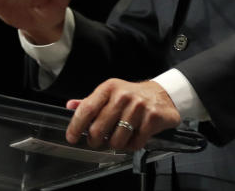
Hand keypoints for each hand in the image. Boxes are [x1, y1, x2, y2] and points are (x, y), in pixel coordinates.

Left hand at [65, 79, 181, 150]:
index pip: (86, 109)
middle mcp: (123, 95)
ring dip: (116, 144)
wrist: (163, 94)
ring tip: (120, 136)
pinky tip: (134, 136)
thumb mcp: (111, 93)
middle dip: (95, 141)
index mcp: (110, 88)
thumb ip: (91, 102)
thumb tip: (70, 105)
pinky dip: (132, 145)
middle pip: (98, 130)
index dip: (76, 127)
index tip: (72, 137)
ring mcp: (139, 106)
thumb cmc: (133, 96)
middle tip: (99, 141)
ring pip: (116, 141)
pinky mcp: (152, 118)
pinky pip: (134, 144)